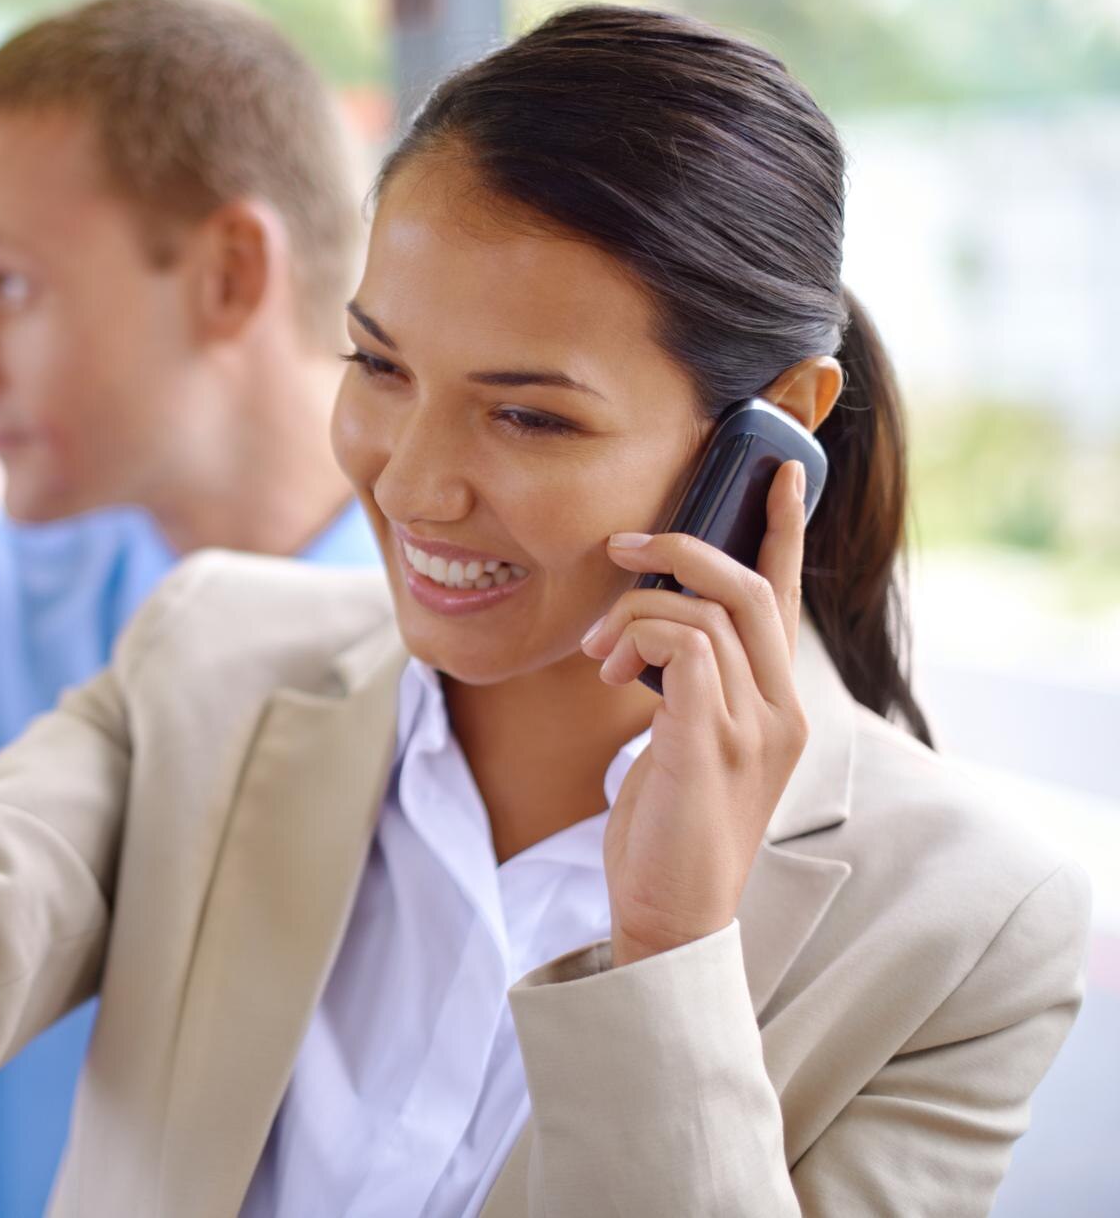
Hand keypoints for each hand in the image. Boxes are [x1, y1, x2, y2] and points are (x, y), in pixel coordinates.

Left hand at [581, 462, 811, 966]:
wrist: (672, 915)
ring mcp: (752, 728)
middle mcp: (780, 710)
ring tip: (599, 652)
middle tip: (621, 548)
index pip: (786, 597)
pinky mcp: (711, 744)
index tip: (781, 470)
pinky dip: (640, 641)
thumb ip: (686, 686)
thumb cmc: (668, 829)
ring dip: (636, 611)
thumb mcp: (683, 743)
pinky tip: (612, 675)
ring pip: (710, 613)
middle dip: (682, 549)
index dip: (782, 529)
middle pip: (750, 588)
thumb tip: (648, 631)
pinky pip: (686, 650)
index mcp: (778, 704)